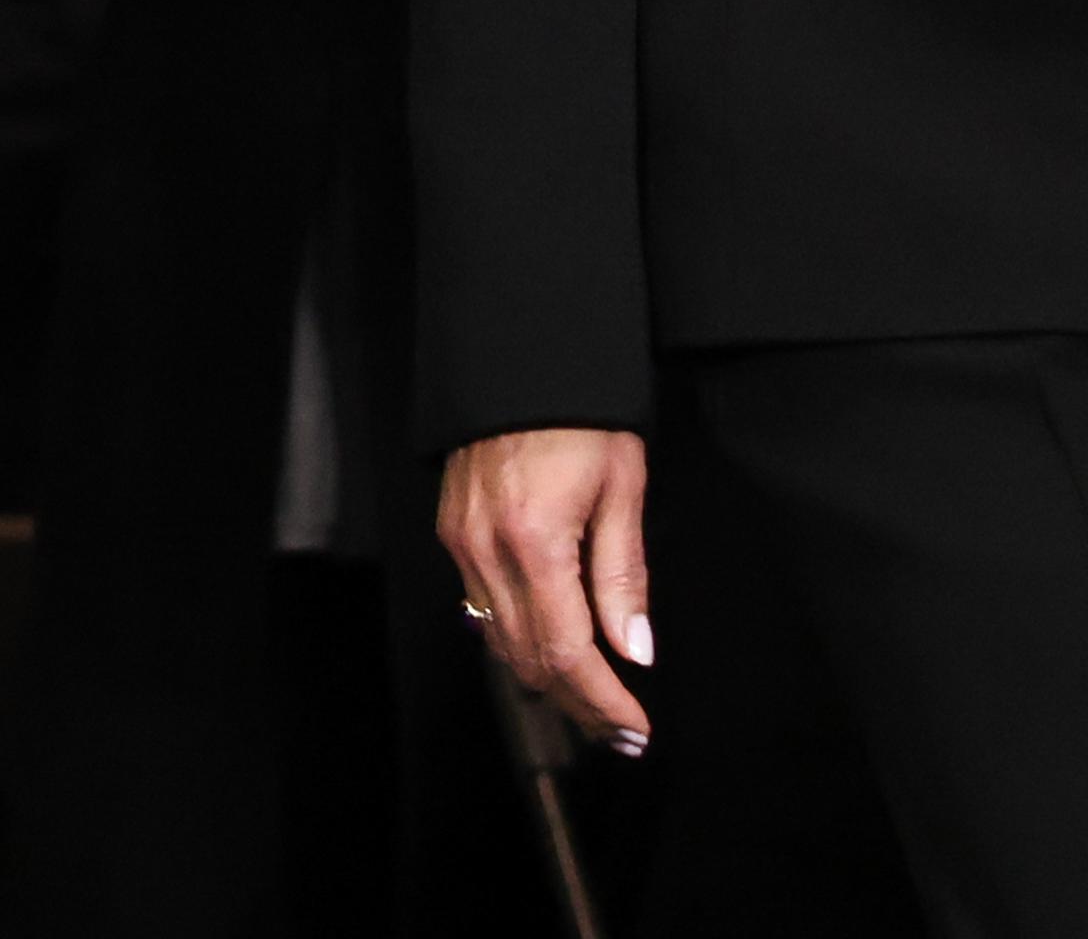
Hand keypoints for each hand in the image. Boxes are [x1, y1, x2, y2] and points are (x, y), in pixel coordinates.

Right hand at [441, 426, 651, 750]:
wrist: (519, 357)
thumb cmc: (579, 414)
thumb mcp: (621, 487)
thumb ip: (624, 574)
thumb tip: (635, 649)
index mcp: (535, 540)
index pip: (568, 652)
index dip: (603, 702)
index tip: (636, 729)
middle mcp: (487, 547)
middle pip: (529, 659)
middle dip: (578, 703)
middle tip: (621, 728)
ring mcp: (461, 539)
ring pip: (499, 639)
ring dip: (546, 677)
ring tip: (591, 697)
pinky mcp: (452, 528)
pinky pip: (479, 604)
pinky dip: (515, 636)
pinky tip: (548, 642)